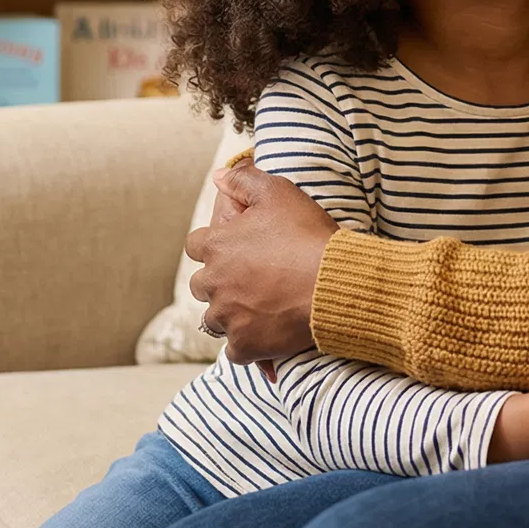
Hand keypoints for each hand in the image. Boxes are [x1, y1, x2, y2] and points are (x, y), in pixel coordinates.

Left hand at [187, 161, 338, 363]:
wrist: (333, 281)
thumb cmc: (307, 234)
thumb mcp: (278, 192)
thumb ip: (244, 180)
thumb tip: (218, 176)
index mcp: (217, 245)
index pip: (195, 246)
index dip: (213, 246)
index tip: (234, 250)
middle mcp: (214, 283)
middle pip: (201, 285)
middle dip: (218, 282)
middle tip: (247, 280)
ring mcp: (227, 317)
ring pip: (214, 319)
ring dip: (230, 314)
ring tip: (258, 309)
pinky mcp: (244, 344)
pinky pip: (235, 351)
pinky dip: (248, 345)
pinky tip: (266, 338)